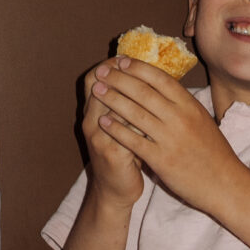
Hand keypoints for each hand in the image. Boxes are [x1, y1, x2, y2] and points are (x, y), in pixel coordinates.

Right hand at [80, 62, 144, 207]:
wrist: (116, 191)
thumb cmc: (123, 155)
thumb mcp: (119, 126)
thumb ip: (125, 103)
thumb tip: (142, 74)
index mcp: (92, 113)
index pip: (92, 79)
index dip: (109, 66)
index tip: (128, 57)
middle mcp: (91, 123)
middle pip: (101, 88)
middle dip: (122, 75)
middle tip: (140, 66)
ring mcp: (100, 139)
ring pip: (115, 107)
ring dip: (133, 95)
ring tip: (152, 84)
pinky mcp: (113, 155)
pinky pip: (127, 131)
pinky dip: (142, 121)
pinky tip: (157, 114)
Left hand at [92, 58, 244, 216]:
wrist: (224, 184)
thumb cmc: (213, 151)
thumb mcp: (201, 119)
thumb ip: (181, 103)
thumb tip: (159, 83)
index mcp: (190, 105)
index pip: (160, 78)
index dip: (137, 67)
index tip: (120, 60)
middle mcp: (180, 118)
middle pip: (143, 92)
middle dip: (118, 79)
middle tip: (101, 71)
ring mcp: (170, 138)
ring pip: (135, 113)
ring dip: (112, 99)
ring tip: (96, 90)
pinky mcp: (162, 160)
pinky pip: (134, 140)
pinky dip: (116, 129)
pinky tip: (102, 122)